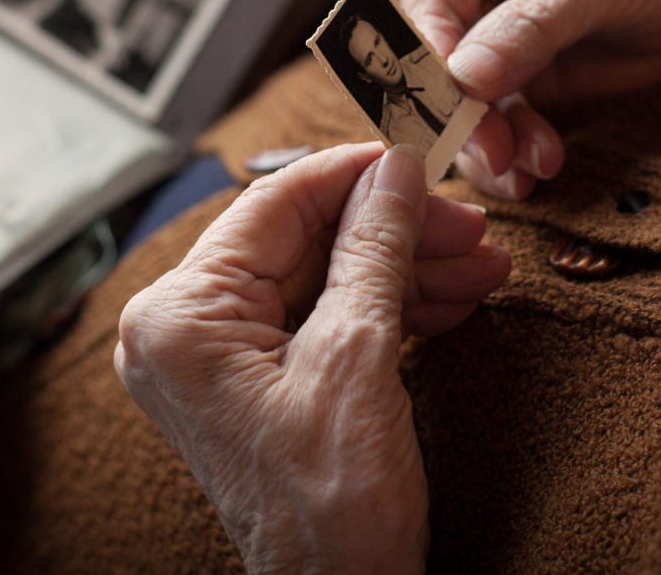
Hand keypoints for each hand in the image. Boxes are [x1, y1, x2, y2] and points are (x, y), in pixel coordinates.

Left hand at [115, 143, 509, 573]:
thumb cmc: (331, 506)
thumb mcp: (358, 356)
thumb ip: (374, 248)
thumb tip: (397, 170)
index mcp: (180, 318)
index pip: (273, 205)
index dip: (354, 174)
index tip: (416, 155)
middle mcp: (181, 333)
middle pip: (302, 242)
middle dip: (393, 233)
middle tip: (467, 225)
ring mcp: (215, 362)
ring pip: (321, 280)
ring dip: (402, 271)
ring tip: (479, 266)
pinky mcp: (253, 386)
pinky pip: (320, 322)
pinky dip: (384, 310)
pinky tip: (448, 300)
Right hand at [399, 0, 660, 197]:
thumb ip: (531, 26)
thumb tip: (463, 75)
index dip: (430, 46)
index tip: (451, 94)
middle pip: (428, 48)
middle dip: (457, 106)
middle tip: (490, 149)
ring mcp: (483, 28)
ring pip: (453, 94)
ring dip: (483, 140)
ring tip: (522, 169)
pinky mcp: (508, 77)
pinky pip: (489, 120)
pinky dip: (507, 151)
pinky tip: (532, 169)